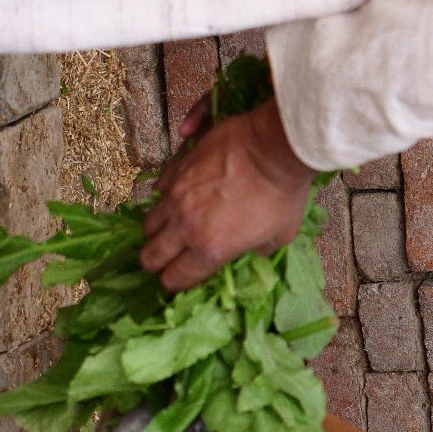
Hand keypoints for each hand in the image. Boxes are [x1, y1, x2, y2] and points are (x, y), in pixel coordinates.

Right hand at [140, 96, 315, 291]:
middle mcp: (186, 226)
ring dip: (156, 233)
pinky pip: (159, 190)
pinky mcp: (176, 169)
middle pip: (151, 255)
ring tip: (167, 232)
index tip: (176, 281)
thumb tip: (248, 251)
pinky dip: (163, 198)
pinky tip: (174, 198)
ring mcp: (177, 196)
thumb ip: (257, 250)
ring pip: (149, 224)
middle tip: (164, 262)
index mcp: (209, 250)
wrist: (274, 147)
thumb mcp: (280, 236)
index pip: (176, 278)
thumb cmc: (282, 194)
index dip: (173, 284)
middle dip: (155, 263)